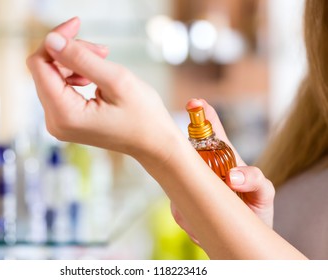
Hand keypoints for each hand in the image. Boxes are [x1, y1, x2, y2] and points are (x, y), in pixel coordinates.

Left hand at [26, 17, 181, 163]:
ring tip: (103, 61)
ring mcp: (59, 123)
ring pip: (52, 77)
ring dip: (75, 62)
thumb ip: (81, 58)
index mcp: (64, 115)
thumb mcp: (116, 80)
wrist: (153, 144)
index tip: (77, 25)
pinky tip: (95, 75)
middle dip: (70, 52)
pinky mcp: (66, 120)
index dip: (54, 40)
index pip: (39, 65)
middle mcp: (55, 122)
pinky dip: (76, 74)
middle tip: (102, 50)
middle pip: (45, 70)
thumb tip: (51, 40)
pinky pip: (60, 88)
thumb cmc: (143, 116)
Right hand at [171, 99, 274, 243]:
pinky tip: (203, 227)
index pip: (212, 130)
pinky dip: (190, 219)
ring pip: (177, 183)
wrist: (243, 237)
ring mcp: (189, 186)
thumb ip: (256, 180)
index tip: (195, 103)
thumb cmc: (255, 208)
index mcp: (222, 157)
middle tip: (194, 174)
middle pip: (184, 151)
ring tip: (213, 214)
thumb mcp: (264, 193)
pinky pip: (178, 210)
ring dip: (190, 199)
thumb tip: (232, 177)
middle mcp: (203, 168)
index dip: (202, 114)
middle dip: (179, 153)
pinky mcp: (182, 207)